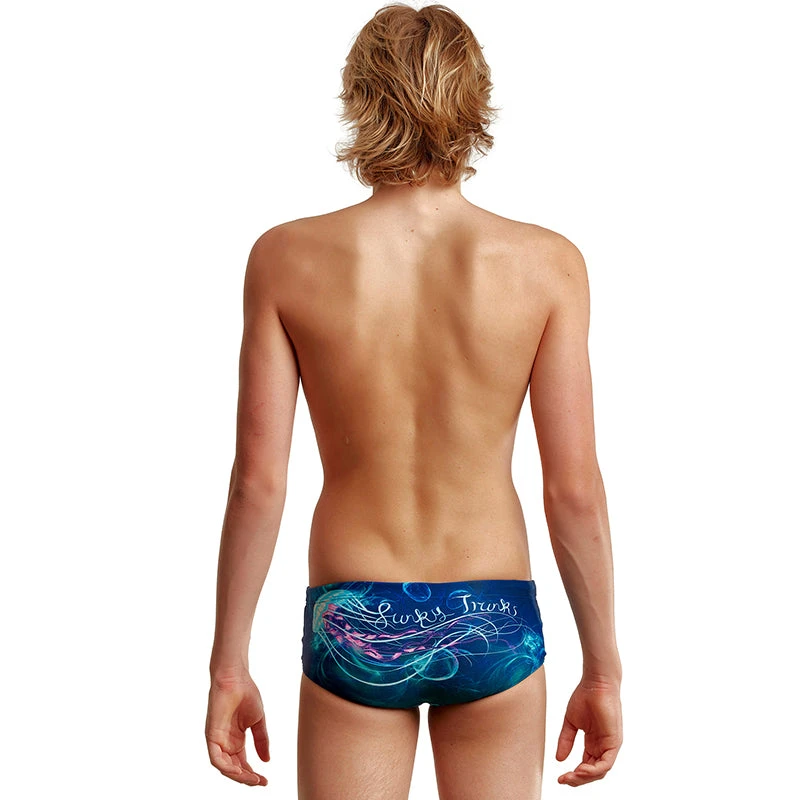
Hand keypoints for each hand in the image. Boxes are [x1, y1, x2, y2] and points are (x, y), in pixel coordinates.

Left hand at [205, 670, 270, 786]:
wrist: (236, 678)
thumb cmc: (246, 694)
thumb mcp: (258, 721)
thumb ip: (261, 741)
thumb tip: (267, 761)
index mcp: (236, 740)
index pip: (242, 764)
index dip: (253, 774)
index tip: (265, 781)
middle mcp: (226, 743)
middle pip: (234, 769)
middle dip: (246, 778)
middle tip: (260, 782)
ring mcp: (218, 740)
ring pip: (225, 767)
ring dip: (238, 775)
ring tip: (252, 778)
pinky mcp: (211, 736)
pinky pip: (216, 759)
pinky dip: (226, 767)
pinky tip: (239, 771)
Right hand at [555, 677, 621, 786]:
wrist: (595, 682)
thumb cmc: (585, 697)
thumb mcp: (571, 722)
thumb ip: (566, 740)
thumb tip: (559, 759)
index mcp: (593, 742)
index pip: (586, 765)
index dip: (573, 774)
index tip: (560, 777)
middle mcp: (603, 746)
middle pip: (593, 772)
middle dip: (578, 779)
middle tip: (564, 780)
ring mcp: (609, 745)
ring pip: (600, 771)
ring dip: (585, 777)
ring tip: (571, 776)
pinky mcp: (614, 742)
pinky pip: (606, 763)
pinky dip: (594, 770)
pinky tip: (580, 769)